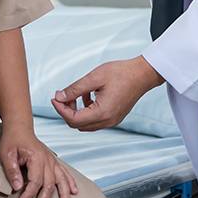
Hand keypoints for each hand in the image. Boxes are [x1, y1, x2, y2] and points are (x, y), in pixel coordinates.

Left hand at [0, 125, 77, 197]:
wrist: (19, 127)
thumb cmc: (12, 140)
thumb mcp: (6, 153)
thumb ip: (12, 170)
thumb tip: (17, 188)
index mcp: (36, 157)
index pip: (35, 181)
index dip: (28, 195)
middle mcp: (47, 159)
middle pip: (48, 184)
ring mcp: (52, 160)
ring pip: (61, 180)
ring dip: (64, 194)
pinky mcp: (53, 161)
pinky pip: (65, 172)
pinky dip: (70, 182)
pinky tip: (75, 191)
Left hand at [50, 57, 164, 132]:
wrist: (142, 74)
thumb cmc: (121, 73)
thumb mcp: (94, 78)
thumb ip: (74, 89)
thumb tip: (59, 97)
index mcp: (103, 113)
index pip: (73, 119)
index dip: (60, 109)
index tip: (54, 97)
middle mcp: (108, 121)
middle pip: (78, 124)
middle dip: (66, 110)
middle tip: (62, 95)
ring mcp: (112, 121)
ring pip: (85, 123)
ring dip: (76, 111)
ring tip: (74, 93)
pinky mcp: (114, 117)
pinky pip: (94, 120)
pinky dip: (86, 110)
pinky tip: (86, 95)